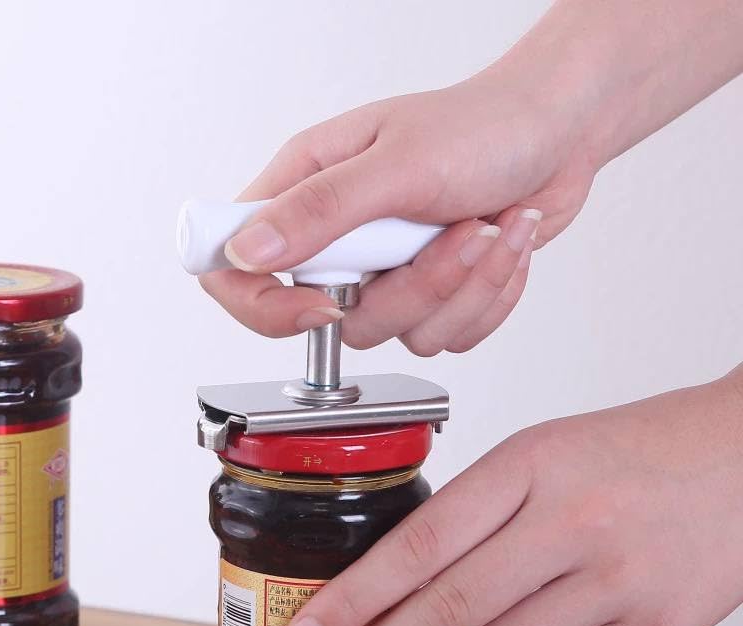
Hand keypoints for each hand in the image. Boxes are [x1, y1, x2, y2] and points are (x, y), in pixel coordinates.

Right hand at [200, 65, 597, 353]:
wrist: (557, 134)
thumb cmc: (482, 124)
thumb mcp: (397, 161)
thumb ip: (319, 211)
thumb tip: (244, 253)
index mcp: (308, 191)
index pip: (235, 268)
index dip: (263, 305)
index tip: (321, 305)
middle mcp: (342, 239)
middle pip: (335, 319)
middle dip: (411, 288)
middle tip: (453, 231)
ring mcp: (387, 271)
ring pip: (400, 332)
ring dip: (461, 287)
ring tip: (489, 228)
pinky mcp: (431, 294)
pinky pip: (447, 334)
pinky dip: (487, 296)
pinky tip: (501, 243)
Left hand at [279, 366, 742, 625]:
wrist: (742, 456)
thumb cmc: (633, 449)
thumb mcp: (544, 452)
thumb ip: (479, 510)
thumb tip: (403, 578)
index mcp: (529, 465)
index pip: (422, 541)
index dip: (357, 594)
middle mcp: (569, 523)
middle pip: (449, 607)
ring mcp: (614, 581)